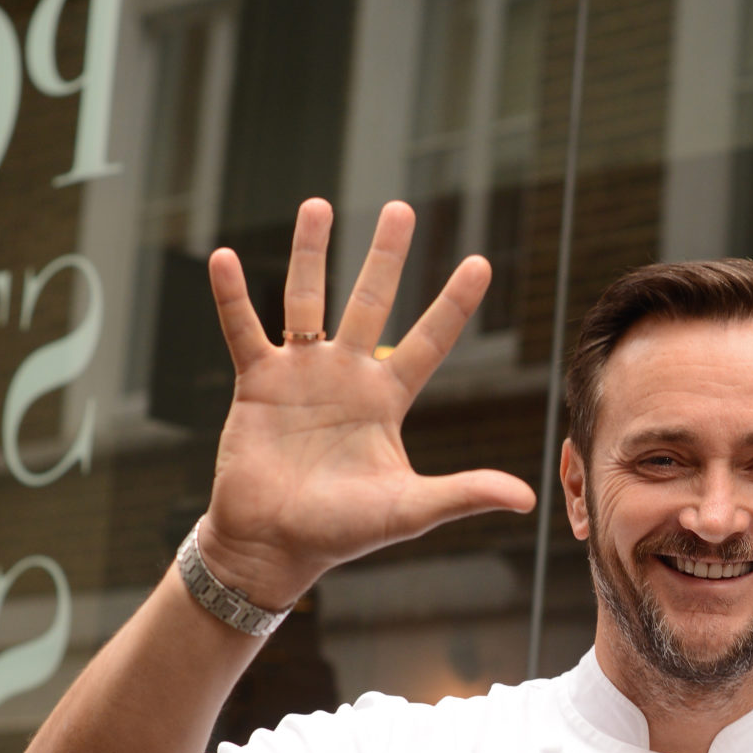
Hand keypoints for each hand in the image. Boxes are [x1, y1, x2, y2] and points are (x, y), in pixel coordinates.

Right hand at [196, 198, 536, 605]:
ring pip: (306, 300)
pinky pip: (244, 330)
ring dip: (310, 254)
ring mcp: (300, 374)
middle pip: (370, 302)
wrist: (275, 547)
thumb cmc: (342, 532)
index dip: (453, 303)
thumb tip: (527, 499)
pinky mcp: (257, 383)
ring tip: (319, 205)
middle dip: (386, 256)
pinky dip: (233, 296)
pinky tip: (225, 258)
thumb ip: (463, 494)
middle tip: (401, 208)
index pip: (428, 340)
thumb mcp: (409, 509)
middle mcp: (346, 376)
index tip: (480, 262)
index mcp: (386, 399)